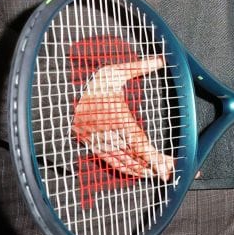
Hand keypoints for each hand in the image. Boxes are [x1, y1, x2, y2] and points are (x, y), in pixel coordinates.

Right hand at [71, 55, 175, 180]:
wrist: (66, 93)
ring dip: (138, 169)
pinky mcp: (90, 144)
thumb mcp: (116, 71)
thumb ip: (139, 67)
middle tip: (167, 173)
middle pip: (131, 153)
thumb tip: (160, 59)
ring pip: (120, 159)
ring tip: (154, 174)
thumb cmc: (96, 84)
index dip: (152, 155)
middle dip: (151, 165)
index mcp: (114, 114)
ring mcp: (95, 139)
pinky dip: (122, 167)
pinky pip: (108, 159)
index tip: (166, 164)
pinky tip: (134, 171)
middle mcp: (104, 130)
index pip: (136, 140)